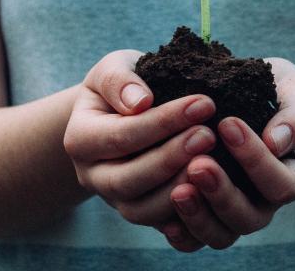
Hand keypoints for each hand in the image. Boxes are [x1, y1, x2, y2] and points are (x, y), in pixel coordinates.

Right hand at [63, 50, 217, 228]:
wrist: (122, 112)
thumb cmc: (123, 86)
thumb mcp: (114, 68)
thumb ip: (119, 80)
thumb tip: (140, 101)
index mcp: (80, 139)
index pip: (121, 135)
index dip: (163, 122)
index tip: (204, 103)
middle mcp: (92, 176)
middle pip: (128, 180)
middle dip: (171, 158)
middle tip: (209, 135)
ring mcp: (115, 200)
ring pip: (143, 211)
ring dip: (180, 188)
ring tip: (214, 162)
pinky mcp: (141, 213)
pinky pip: (162, 226)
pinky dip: (187, 215)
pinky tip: (213, 191)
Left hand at [161, 57, 294, 250]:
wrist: (257, 98)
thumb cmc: (280, 93)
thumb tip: (276, 141)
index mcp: (294, 176)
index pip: (281, 184)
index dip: (255, 160)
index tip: (228, 124)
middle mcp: (265, 203)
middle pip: (249, 218)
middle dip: (222, 193)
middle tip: (198, 163)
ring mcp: (235, 213)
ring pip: (221, 235)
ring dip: (198, 216)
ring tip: (178, 189)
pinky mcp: (207, 215)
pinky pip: (194, 240)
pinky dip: (181, 232)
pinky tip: (165, 216)